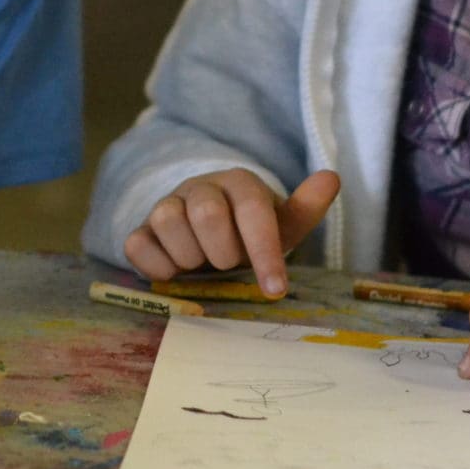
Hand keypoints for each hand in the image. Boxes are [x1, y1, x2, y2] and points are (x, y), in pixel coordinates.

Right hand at [123, 168, 339, 297]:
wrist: (209, 235)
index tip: (275, 289)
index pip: (251, 209)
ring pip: (167, 219)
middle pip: (206, 210)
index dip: (264, 250)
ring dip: (189, 256)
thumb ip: (305, 207)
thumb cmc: (249, 233)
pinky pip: (137, 243)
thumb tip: (332, 179)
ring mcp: (166, 205)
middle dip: (222, 250)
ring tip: (201, 266)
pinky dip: (157, 265)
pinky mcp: (141, 229)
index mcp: (238, 183)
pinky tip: (175, 273)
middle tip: (229, 265)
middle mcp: (200, 188)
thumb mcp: (281, 224)